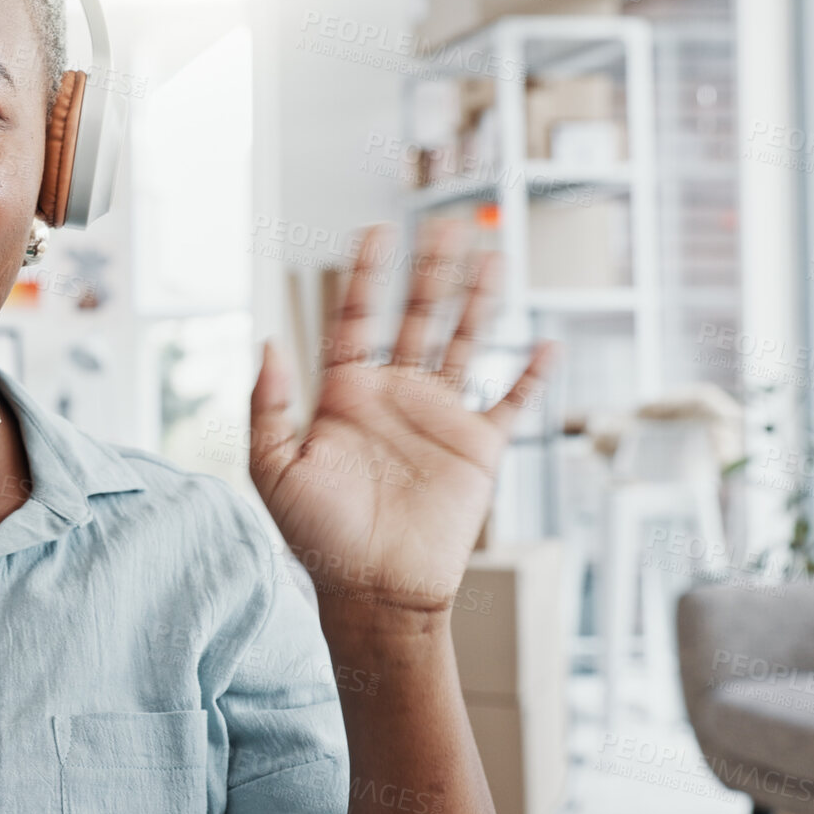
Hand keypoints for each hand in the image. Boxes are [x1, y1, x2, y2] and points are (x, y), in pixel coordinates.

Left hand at [248, 220, 556, 613]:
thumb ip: (268, 406)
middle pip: (417, 316)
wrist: (374, 589)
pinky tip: (546, 345)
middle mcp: (394, 396)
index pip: (354, 319)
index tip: (375, 232)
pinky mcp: (477, 449)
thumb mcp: (275, 468)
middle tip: (447, 223)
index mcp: (345, 395)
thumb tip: (267, 341)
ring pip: (465, 343)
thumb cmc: (318, 537)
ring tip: (493, 256)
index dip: (364, 276)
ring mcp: (439, 419)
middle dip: (431, 270)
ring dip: (479, 301)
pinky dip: (531, 376)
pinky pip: (511, 403)